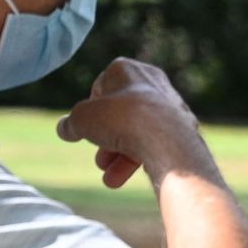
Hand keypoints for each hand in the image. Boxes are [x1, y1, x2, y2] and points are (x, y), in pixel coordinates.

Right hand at [56, 59, 216, 188]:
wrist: (164, 138)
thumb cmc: (121, 119)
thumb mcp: (82, 119)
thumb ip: (71, 123)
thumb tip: (64, 129)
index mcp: (127, 69)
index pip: (101, 88)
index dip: (90, 111)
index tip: (86, 128)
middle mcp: (152, 83)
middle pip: (120, 115)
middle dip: (106, 141)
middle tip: (99, 161)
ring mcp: (170, 106)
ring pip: (137, 132)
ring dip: (120, 157)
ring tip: (110, 177)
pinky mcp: (182, 128)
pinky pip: (154, 143)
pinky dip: (139, 159)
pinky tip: (122, 178)